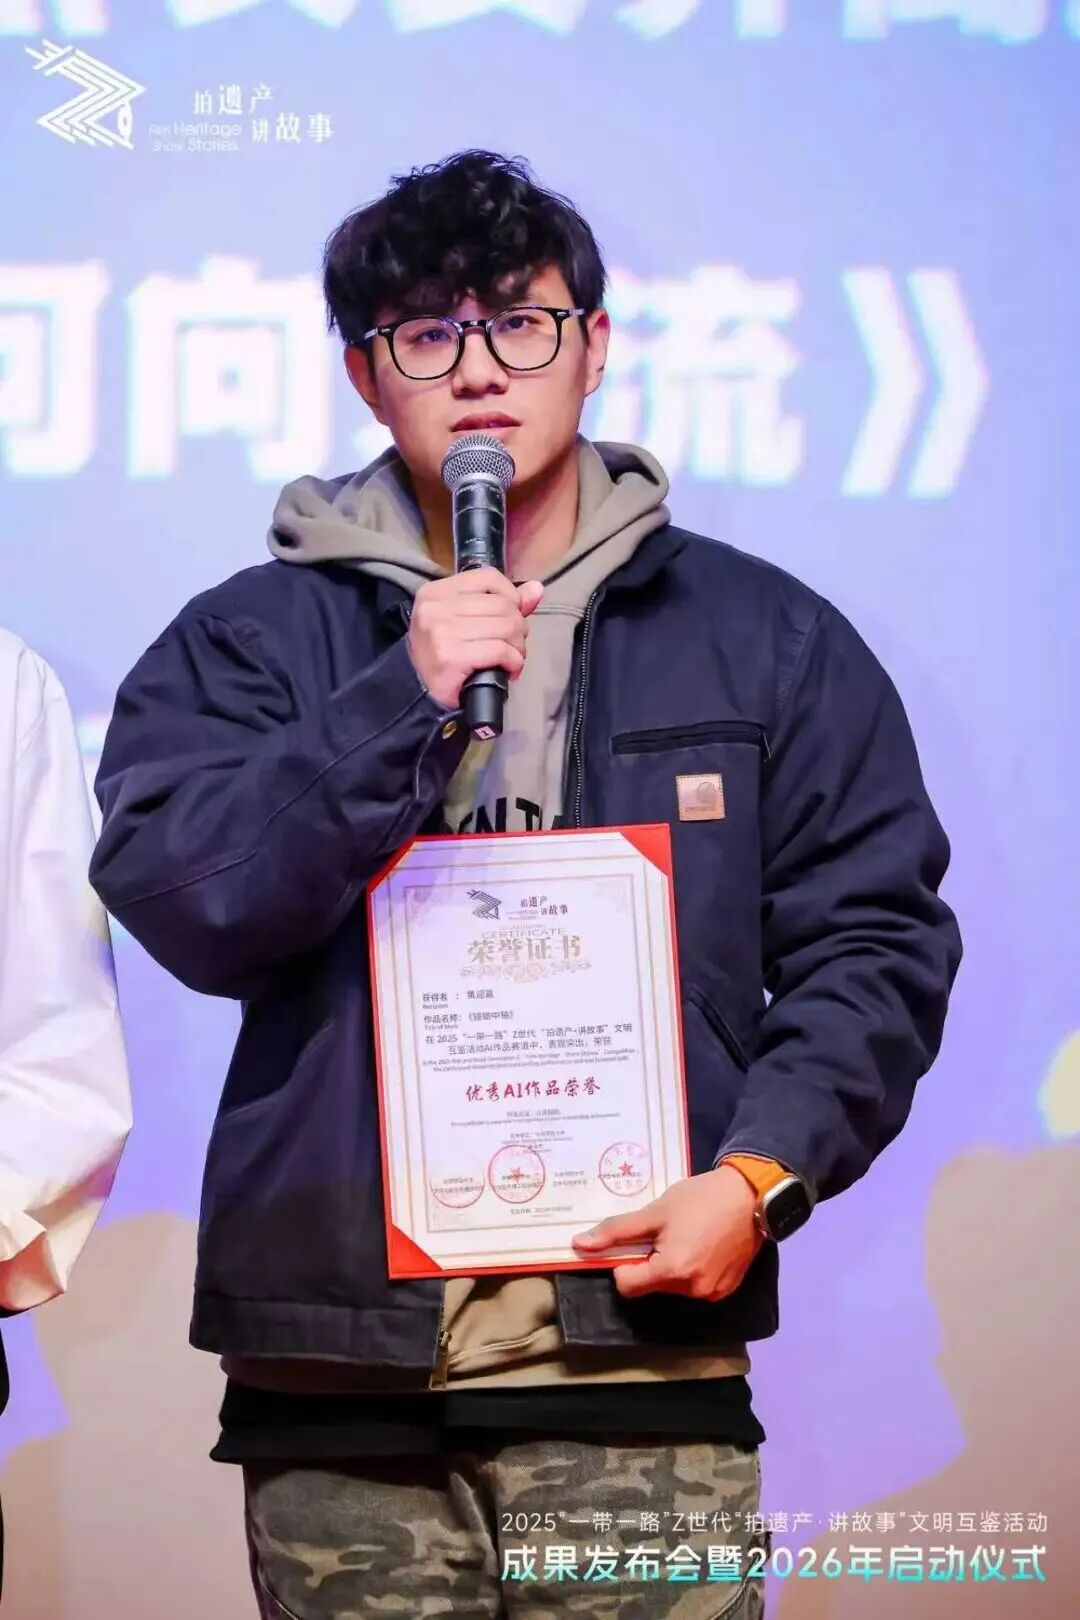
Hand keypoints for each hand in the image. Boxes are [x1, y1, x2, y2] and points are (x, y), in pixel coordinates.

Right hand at [407, 569, 544, 710]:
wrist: (419, 689)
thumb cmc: (443, 652)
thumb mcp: (464, 619)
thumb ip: (500, 602)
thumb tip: (536, 589)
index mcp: (437, 592)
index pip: (488, 577)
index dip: (511, 595)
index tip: (513, 614)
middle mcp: (436, 608)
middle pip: (501, 605)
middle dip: (518, 627)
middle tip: (514, 644)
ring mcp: (442, 632)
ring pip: (505, 627)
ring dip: (518, 646)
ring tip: (512, 657)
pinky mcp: (452, 657)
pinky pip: (500, 650)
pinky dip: (513, 661)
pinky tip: (509, 668)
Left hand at [571, 1165, 763, 1301]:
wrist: (751, 1195)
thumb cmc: (700, 1199)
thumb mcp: (654, 1211)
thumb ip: (616, 1231)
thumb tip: (578, 1245)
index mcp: (672, 1271)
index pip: (626, 1286)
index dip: (623, 1264)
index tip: (634, 1243)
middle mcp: (693, 1290)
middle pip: (651, 1286)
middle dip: (649, 1263)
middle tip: (664, 1234)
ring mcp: (713, 1293)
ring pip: (673, 1287)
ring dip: (670, 1267)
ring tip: (686, 1236)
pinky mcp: (727, 1289)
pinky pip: (696, 1286)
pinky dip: (692, 1270)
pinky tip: (702, 1245)